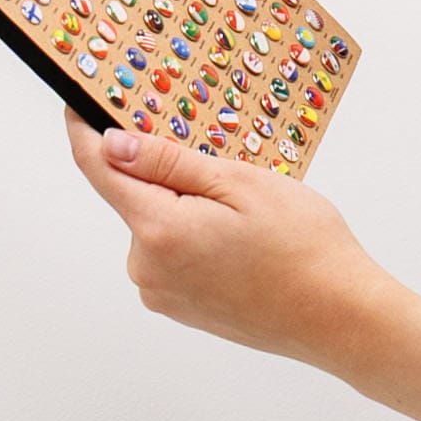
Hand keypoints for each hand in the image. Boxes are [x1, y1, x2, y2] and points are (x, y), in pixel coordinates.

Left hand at [64, 111, 386, 366]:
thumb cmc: (304, 249)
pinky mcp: (181, 307)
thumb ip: (168, 163)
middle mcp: (147, 268)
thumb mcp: (239, 183)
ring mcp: (162, 293)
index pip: (98, 169)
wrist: (341, 318)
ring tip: (245, 213)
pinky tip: (241, 240)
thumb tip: (111, 144)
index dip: (84, 130)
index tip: (79, 102)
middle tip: (219, 163)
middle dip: (164, 173)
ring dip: (186, 207)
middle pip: (134, 197)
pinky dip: (196, 236)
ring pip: (157, 225)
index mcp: (158, 230)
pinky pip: (173, 254)